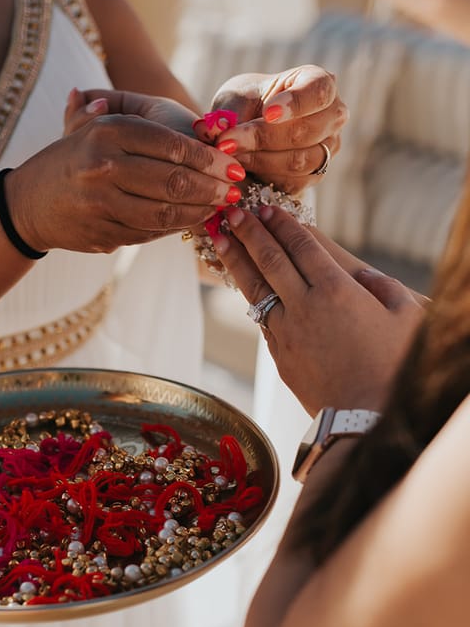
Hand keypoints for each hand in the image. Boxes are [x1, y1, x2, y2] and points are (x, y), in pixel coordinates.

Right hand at [17, 96, 242, 251]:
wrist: (27, 205)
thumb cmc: (70, 159)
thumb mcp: (91, 125)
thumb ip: (133, 113)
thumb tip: (195, 121)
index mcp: (106, 133)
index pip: (170, 145)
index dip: (208, 158)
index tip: (232, 164)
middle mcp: (103, 167)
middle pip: (173, 181)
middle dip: (212, 187)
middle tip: (235, 190)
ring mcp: (102, 205)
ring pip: (166, 212)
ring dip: (201, 211)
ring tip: (221, 206)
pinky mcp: (103, 234)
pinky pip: (151, 232)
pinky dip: (178, 227)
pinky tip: (194, 220)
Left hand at [205, 66, 347, 193]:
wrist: (249, 127)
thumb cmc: (247, 104)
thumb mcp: (235, 98)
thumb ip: (229, 113)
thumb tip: (215, 131)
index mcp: (319, 83)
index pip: (319, 91)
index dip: (296, 103)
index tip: (268, 112)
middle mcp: (332, 115)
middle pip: (305, 132)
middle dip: (262, 138)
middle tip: (227, 142)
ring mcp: (328, 148)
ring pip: (299, 161)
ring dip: (259, 160)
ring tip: (229, 155)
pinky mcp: (315, 176)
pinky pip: (293, 182)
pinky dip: (264, 177)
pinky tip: (241, 169)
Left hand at [212, 205, 423, 413]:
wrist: (366, 418)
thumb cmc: (395, 367)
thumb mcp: (405, 317)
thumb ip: (383, 288)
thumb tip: (364, 278)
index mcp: (337, 290)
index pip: (302, 246)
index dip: (282, 224)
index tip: (265, 208)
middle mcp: (305, 306)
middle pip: (270, 260)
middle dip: (249, 232)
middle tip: (231, 212)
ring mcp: (287, 332)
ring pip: (256, 289)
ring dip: (237, 261)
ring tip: (221, 239)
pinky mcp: (280, 357)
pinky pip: (263, 320)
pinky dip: (253, 299)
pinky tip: (247, 287)